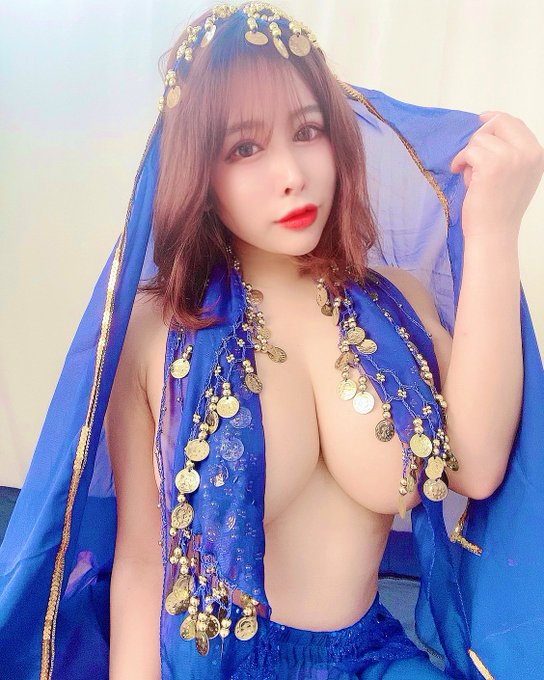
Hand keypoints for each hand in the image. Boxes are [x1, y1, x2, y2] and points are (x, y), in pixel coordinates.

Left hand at [450, 111, 543, 241]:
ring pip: (480, 138)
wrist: (493, 234)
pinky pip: (469, 150)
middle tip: (470, 158)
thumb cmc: (498, 210)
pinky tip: (460, 174)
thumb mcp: (515, 176)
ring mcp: (512, 157)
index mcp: (537, 154)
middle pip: (498, 122)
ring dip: (469, 155)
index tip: (480, 121)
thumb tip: (488, 129)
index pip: (514, 123)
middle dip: (479, 136)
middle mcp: (529, 153)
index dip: (494, 120)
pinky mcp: (491, 164)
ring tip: (471, 177)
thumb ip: (510, 154)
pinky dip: (460, 161)